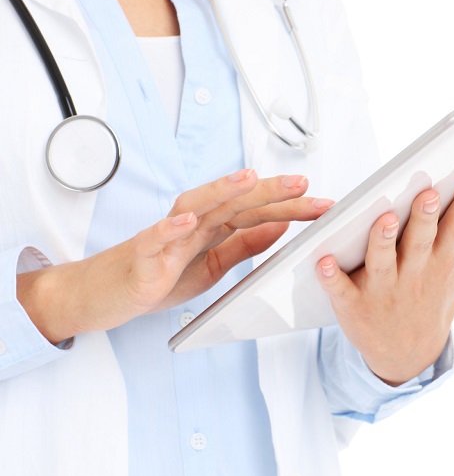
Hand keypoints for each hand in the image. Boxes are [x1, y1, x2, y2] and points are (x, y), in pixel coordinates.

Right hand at [18, 169, 332, 343]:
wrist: (107, 295)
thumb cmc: (159, 275)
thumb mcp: (212, 263)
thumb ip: (243, 245)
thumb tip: (280, 227)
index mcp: (213, 227)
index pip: (257, 211)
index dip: (291, 207)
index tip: (324, 204)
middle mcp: (192, 223)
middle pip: (234, 201)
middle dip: (269, 191)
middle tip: (303, 183)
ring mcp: (167, 236)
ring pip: (196, 206)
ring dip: (222, 191)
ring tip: (249, 180)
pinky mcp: (143, 255)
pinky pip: (156, 238)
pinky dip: (171, 227)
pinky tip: (188, 220)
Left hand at [316, 177, 453, 385]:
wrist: (406, 351)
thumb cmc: (439, 295)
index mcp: (443, 261)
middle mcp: (415, 274)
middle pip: (419, 242)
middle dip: (424, 218)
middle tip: (428, 193)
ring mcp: (383, 290)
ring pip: (381, 263)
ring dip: (381, 242)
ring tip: (383, 219)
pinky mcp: (352, 304)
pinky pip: (340, 289)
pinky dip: (331, 277)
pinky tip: (322, 262)